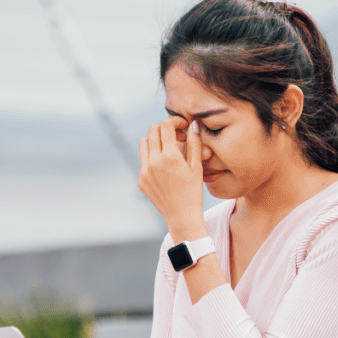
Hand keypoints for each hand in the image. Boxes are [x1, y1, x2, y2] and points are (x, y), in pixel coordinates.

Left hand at [138, 116, 206, 239]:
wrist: (182, 216)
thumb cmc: (193, 192)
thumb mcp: (197, 167)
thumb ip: (194, 143)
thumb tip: (193, 125)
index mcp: (170, 157)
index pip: (166, 125)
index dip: (175, 121)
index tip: (182, 126)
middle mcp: (154, 162)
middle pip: (153, 130)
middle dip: (165, 128)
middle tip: (176, 137)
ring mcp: (144, 171)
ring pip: (144, 142)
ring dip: (155, 140)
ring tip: (168, 149)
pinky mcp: (141, 180)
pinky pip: (143, 160)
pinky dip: (152, 157)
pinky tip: (164, 168)